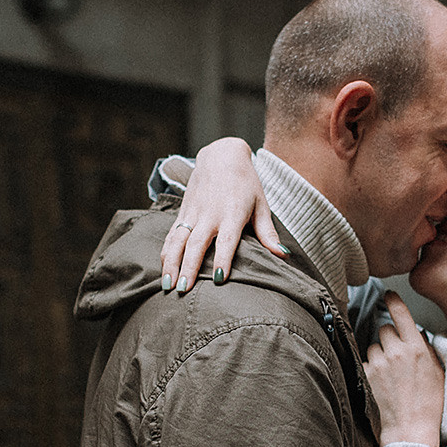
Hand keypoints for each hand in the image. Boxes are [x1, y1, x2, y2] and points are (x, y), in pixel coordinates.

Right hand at [162, 137, 285, 293]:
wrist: (220, 156)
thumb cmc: (246, 183)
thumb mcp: (261, 204)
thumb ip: (268, 232)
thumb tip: (282, 255)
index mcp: (232, 213)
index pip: (226, 240)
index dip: (222, 258)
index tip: (218, 279)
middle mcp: (210, 214)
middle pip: (196, 244)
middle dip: (189, 267)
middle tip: (184, 290)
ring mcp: (193, 213)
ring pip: (178, 241)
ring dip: (172, 263)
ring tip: (169, 285)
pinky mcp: (183, 212)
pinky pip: (171, 235)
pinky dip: (166, 253)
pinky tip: (164, 270)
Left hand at [362, 294, 443, 446]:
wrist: (410, 429)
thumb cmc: (428, 404)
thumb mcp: (437, 372)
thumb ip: (427, 349)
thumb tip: (417, 335)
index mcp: (416, 348)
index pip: (400, 314)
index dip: (393, 301)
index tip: (389, 295)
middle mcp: (396, 352)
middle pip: (384, 329)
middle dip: (390, 338)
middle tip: (397, 355)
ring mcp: (379, 364)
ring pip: (373, 346)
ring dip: (380, 354)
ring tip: (391, 374)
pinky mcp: (366, 375)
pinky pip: (366, 362)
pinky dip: (372, 368)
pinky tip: (382, 382)